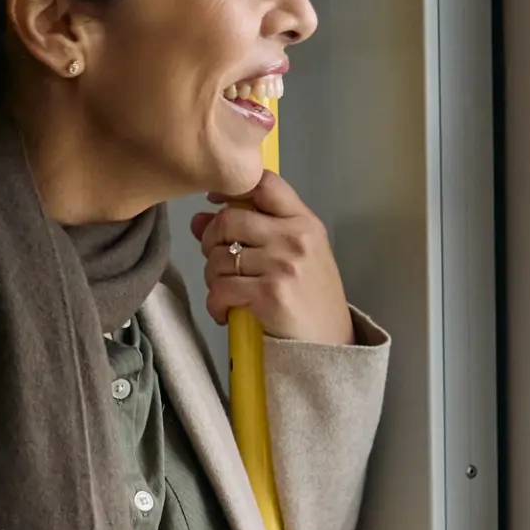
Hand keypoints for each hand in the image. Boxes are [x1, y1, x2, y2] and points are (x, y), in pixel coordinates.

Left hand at [192, 171, 351, 344]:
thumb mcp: (295, 256)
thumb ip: (253, 231)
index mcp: (305, 222)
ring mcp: (283, 264)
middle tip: (217, 262)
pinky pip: (220, 288)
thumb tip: (199, 219)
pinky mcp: (270, 293)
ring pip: (219, 257)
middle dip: (211, 241)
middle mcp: (295, 237)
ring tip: (227, 292)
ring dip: (213, 278)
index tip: (214, 203)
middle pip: (230, 219)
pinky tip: (227, 312)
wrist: (330, 345)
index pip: (264, 183)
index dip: (230, 188)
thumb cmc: (310, 299)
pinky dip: (216, 304)